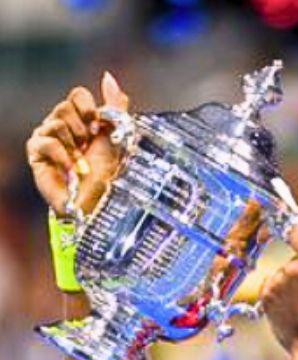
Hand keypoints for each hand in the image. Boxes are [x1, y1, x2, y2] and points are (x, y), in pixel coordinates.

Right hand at [26, 71, 129, 216]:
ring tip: (80, 162)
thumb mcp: (117, 137)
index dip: (88, 107)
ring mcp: (46, 137)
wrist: (95, 202)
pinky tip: (70, 169)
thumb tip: (108, 75)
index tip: (97, 127)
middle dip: (82, 129)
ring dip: (74, 146)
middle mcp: (61, 125)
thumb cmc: (106, 174)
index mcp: (80, 120)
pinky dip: (63, 156)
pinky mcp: (36, 153)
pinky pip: (47, 141)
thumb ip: (115, 106)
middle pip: (65, 106)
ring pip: (56, 122)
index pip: (77, 94)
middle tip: (88, 148)